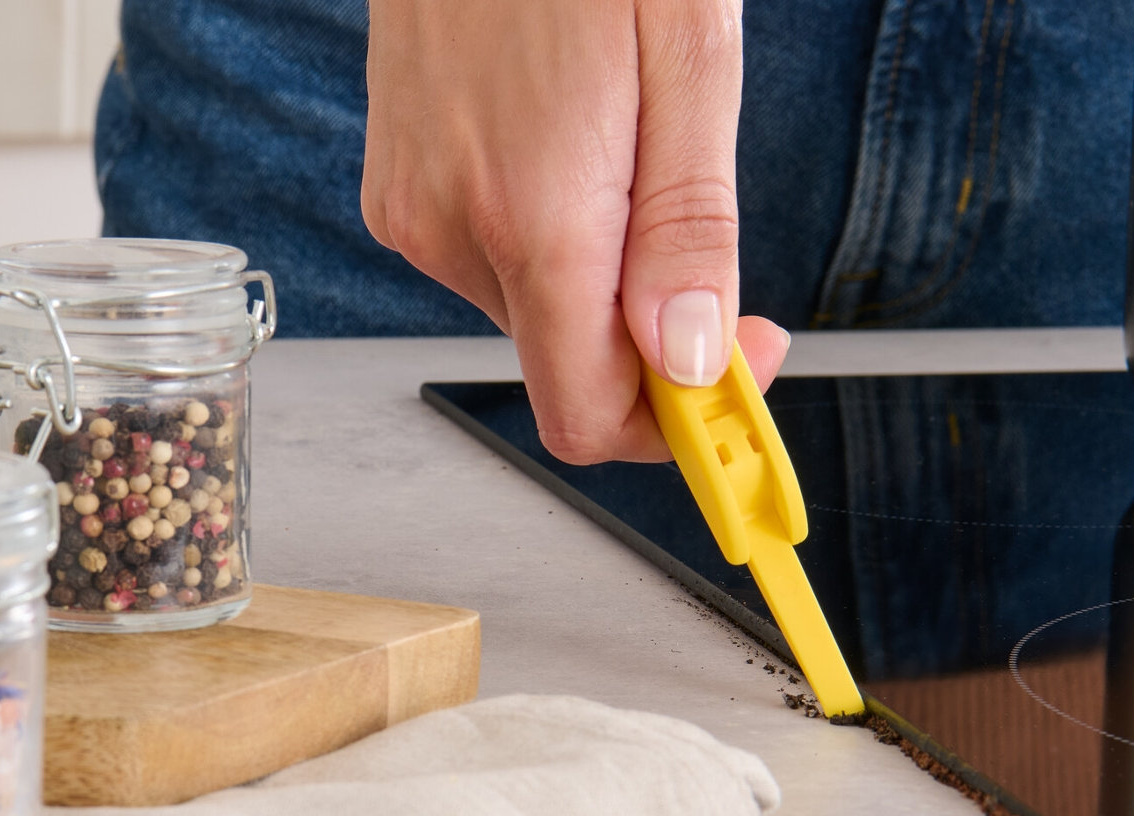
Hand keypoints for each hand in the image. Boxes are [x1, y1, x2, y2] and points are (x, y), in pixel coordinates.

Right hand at [362, 0, 789, 462]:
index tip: (733, 399)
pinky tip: (575, 165)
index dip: (670, 431)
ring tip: (632, 175)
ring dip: (603, 289)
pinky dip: (554, 250)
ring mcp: (416, 211)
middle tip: (719, 286)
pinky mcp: (400, 188)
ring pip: (536, 316)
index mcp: (536, 213)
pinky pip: (496, 265)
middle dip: (652, 351)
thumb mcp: (688, 65)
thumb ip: (686, 230)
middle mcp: (456, 230)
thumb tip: (688, 360)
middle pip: (568, 370)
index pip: (586, 412)